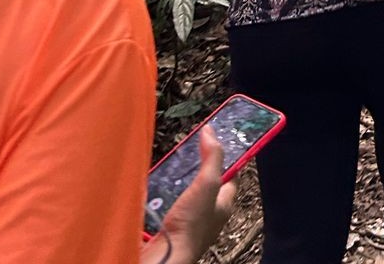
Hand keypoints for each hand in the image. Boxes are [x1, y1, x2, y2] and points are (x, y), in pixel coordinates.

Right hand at [145, 127, 235, 263]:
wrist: (165, 258)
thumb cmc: (190, 226)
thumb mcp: (207, 184)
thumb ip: (212, 158)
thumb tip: (212, 131)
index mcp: (223, 204)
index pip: (230, 176)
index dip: (227, 158)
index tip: (220, 141)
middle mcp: (208, 214)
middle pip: (206, 184)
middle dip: (198, 168)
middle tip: (188, 150)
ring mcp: (188, 221)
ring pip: (185, 194)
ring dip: (177, 181)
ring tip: (169, 165)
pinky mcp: (170, 227)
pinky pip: (167, 206)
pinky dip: (161, 195)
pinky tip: (153, 187)